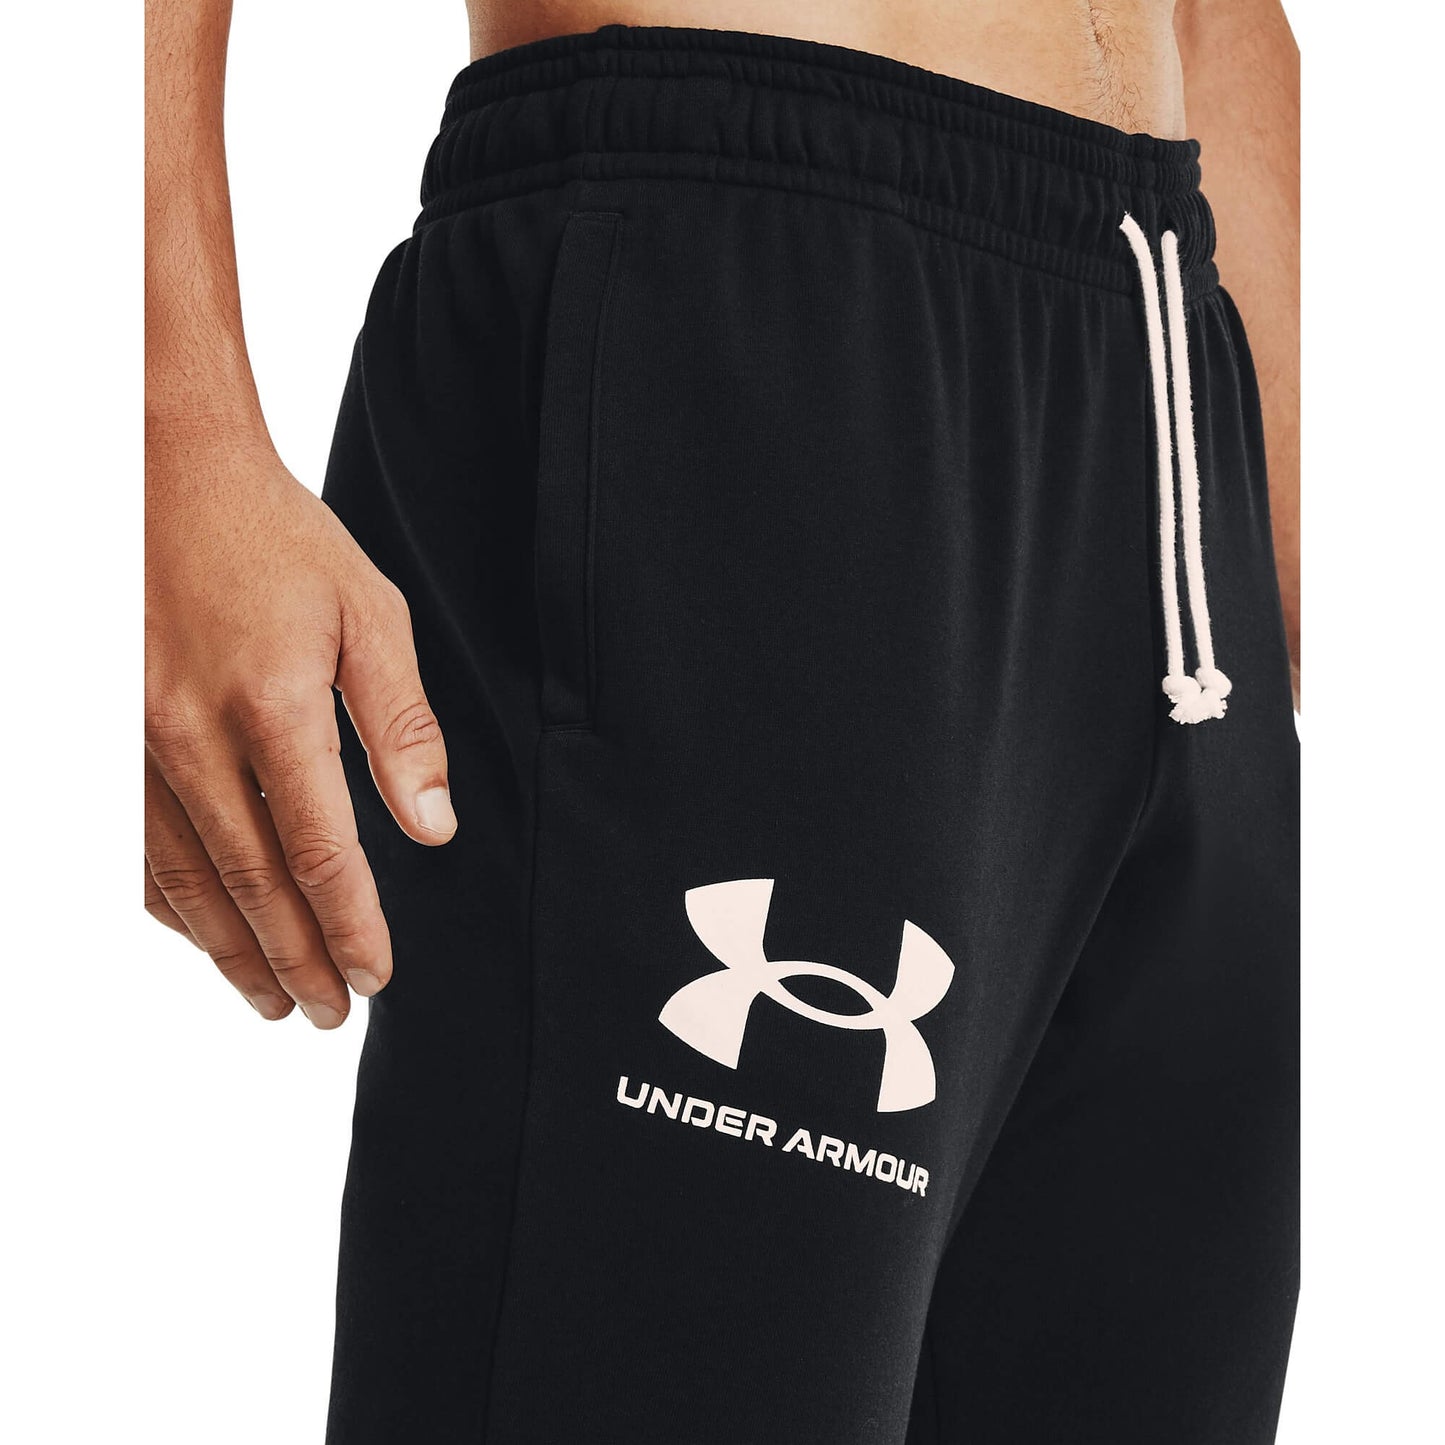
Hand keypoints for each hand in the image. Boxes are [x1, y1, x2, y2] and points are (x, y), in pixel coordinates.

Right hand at [144, 429, 454, 1026]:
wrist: (164, 474)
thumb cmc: (279, 543)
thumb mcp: (369, 617)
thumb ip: (402, 728)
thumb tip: (432, 829)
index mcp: (272, 706)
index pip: (319, 852)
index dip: (351, 926)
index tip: (379, 975)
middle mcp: (190, 736)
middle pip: (250, 885)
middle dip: (296, 962)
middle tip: (332, 1014)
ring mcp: (131, 741)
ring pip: (184, 881)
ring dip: (230, 952)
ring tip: (272, 1004)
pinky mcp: (100, 736)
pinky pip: (131, 847)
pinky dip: (170, 906)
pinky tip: (199, 936)